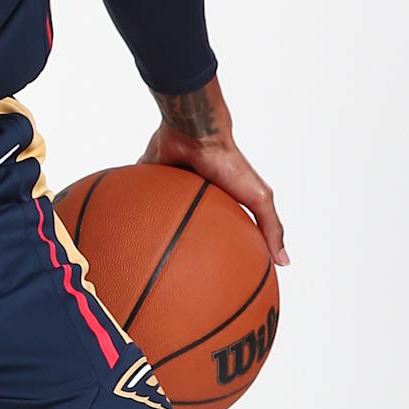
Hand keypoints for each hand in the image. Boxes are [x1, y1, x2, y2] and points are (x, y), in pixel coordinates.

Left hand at [141, 81, 287, 267]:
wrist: (196, 134)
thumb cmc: (229, 163)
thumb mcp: (258, 198)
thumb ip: (271, 226)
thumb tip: (283, 262)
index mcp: (218, 201)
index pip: (219, 231)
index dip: (216, 251)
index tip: (215, 274)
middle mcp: (192, 193)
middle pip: (184, 224)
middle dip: (178, 244)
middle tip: (174, 270)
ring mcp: (169, 184)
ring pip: (157, 212)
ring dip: (151, 228)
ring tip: (144, 254)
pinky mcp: (149, 174)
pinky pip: (136, 193)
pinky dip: (130, 206)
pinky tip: (125, 227)